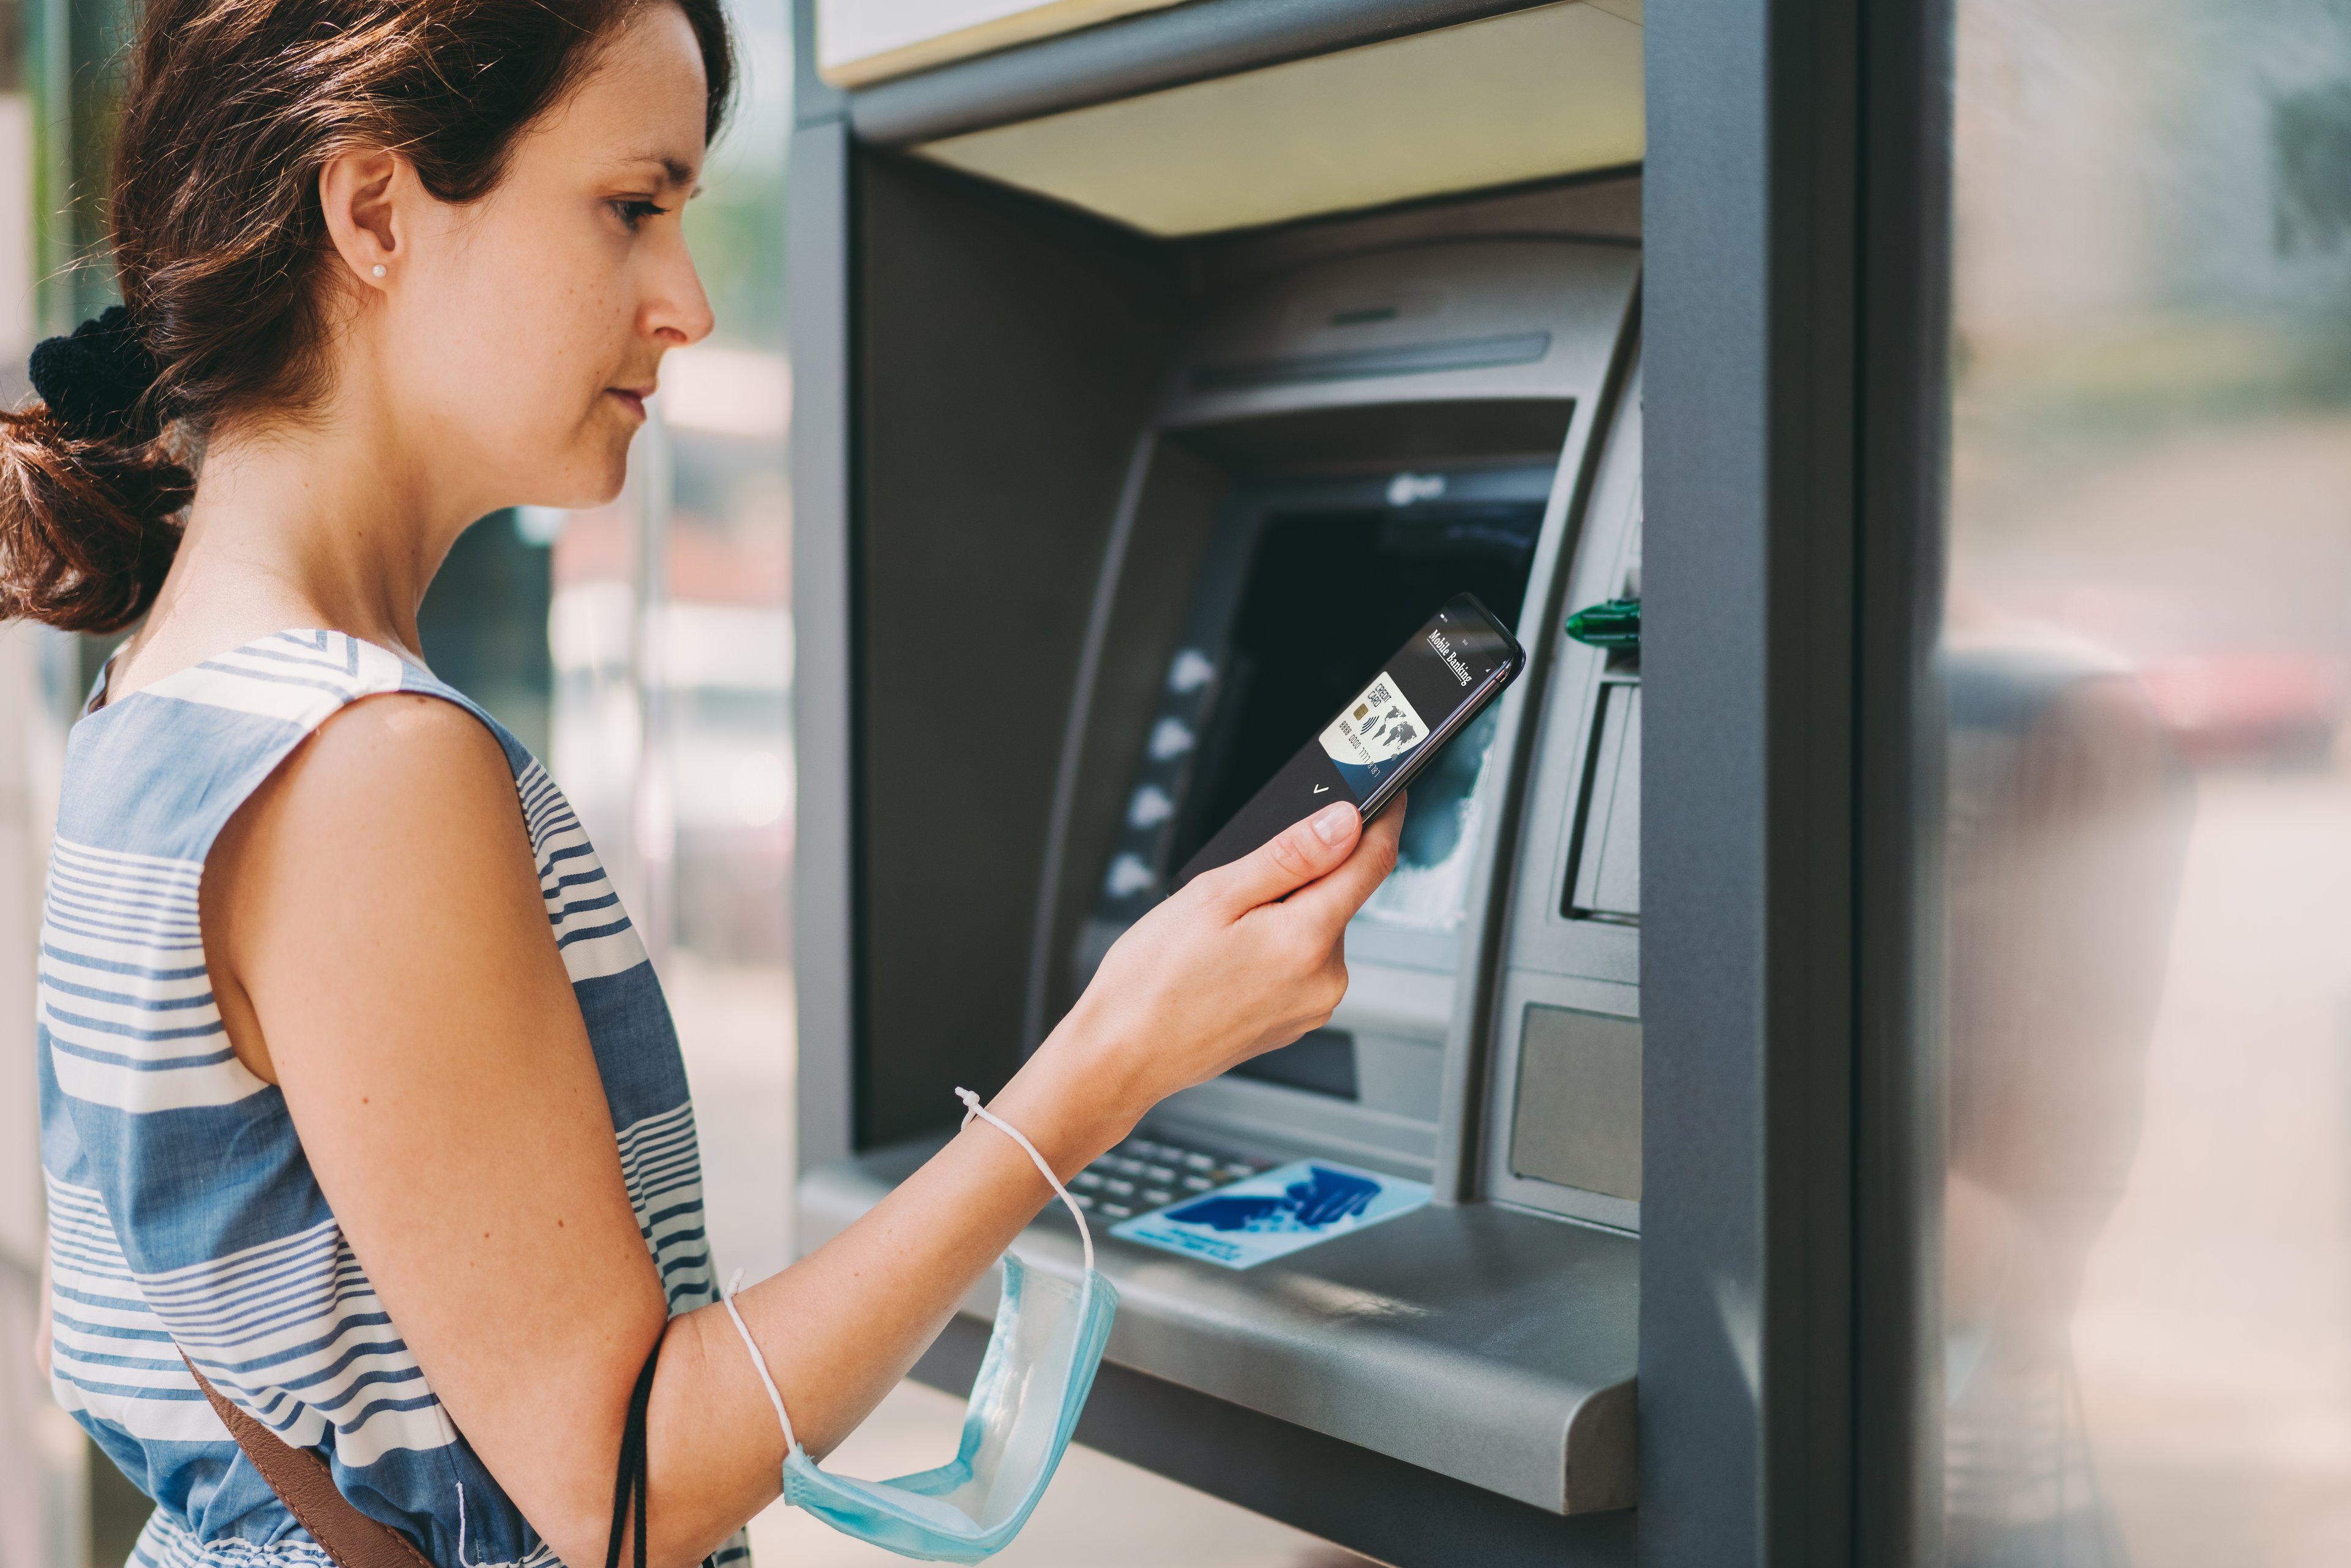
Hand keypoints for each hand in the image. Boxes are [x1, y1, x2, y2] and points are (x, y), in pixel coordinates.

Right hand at [1026, 797, 1403, 1141]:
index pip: (1372, 862)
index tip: (1387, 794)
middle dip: (1303, 875)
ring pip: (1317, 930)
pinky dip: (1276, 946)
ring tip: (1222, 930)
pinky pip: (1301, 964)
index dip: (1383, 818)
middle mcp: (1324, 979)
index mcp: (1307, 940)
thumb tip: (1345, 823)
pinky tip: (1228, 956)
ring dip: (1285, 913)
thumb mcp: (1214, 896)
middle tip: (1242, 879)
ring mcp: (1312, 1006)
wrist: (1122, 1057)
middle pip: (1338, 897)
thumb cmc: (1152, 982)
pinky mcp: (1296, 1021)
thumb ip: (1289, 856)